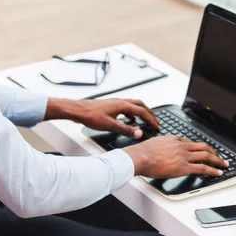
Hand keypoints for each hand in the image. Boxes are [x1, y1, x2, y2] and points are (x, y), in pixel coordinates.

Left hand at [45, 98, 159, 138]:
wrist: (78, 110)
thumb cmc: (91, 116)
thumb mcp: (110, 125)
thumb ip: (126, 129)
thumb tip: (139, 133)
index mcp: (123, 105)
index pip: (142, 112)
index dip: (151, 120)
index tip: (157, 126)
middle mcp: (121, 102)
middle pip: (141, 105)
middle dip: (150, 113)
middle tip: (156, 121)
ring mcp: (116, 102)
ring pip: (134, 105)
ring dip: (142, 111)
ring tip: (146, 119)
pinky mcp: (111, 105)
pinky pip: (127, 107)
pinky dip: (133, 112)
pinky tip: (129, 119)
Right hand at [123, 136, 228, 178]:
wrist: (140, 156)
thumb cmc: (143, 152)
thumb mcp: (154, 143)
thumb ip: (161, 145)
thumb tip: (158, 149)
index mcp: (174, 139)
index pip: (191, 142)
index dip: (199, 148)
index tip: (203, 151)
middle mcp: (181, 146)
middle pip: (203, 147)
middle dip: (214, 152)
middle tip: (220, 156)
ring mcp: (184, 156)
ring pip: (206, 156)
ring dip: (217, 160)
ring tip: (224, 164)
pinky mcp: (183, 167)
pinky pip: (202, 168)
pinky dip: (212, 170)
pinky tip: (218, 173)